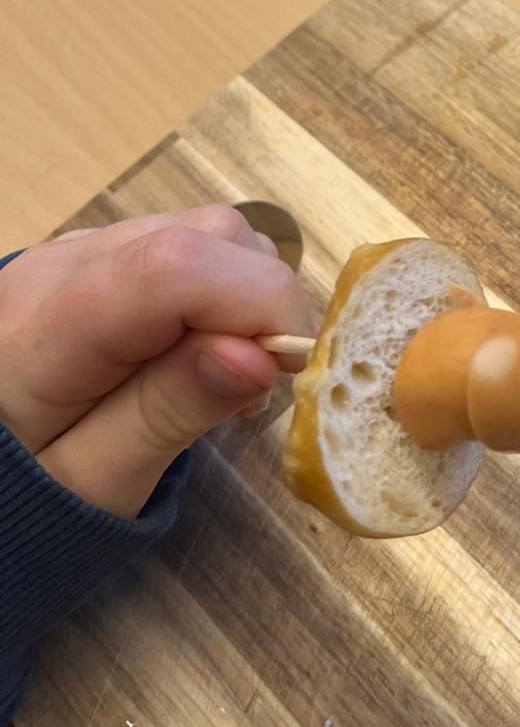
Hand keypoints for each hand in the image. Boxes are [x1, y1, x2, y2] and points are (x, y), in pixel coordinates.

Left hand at [0, 206, 314, 518]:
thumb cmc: (25, 494)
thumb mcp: (93, 480)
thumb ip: (168, 412)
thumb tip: (261, 354)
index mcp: (52, 321)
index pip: (179, 266)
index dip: (260, 305)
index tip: (286, 371)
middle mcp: (69, 260)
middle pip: (210, 236)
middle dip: (261, 303)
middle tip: (247, 393)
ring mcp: (84, 246)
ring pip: (211, 232)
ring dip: (245, 297)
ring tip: (219, 379)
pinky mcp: (101, 254)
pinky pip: (190, 244)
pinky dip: (220, 292)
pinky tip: (197, 353)